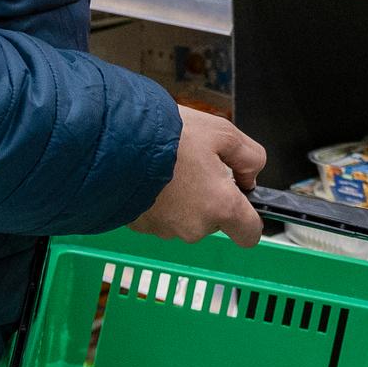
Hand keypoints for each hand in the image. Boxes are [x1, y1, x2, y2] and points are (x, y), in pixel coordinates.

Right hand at [131, 106, 265, 247]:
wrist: (117, 144)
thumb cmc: (171, 137)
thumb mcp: (223, 133)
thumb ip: (250, 157)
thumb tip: (249, 178)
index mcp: (221, 207)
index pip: (249, 234)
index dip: (249, 217)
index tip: (240, 195)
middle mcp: (195, 227)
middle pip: (214, 220)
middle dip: (210, 196)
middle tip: (196, 163)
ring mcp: (166, 231)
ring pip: (187, 218)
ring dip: (184, 198)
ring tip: (170, 166)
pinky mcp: (142, 228)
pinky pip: (161, 216)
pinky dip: (161, 200)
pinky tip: (152, 175)